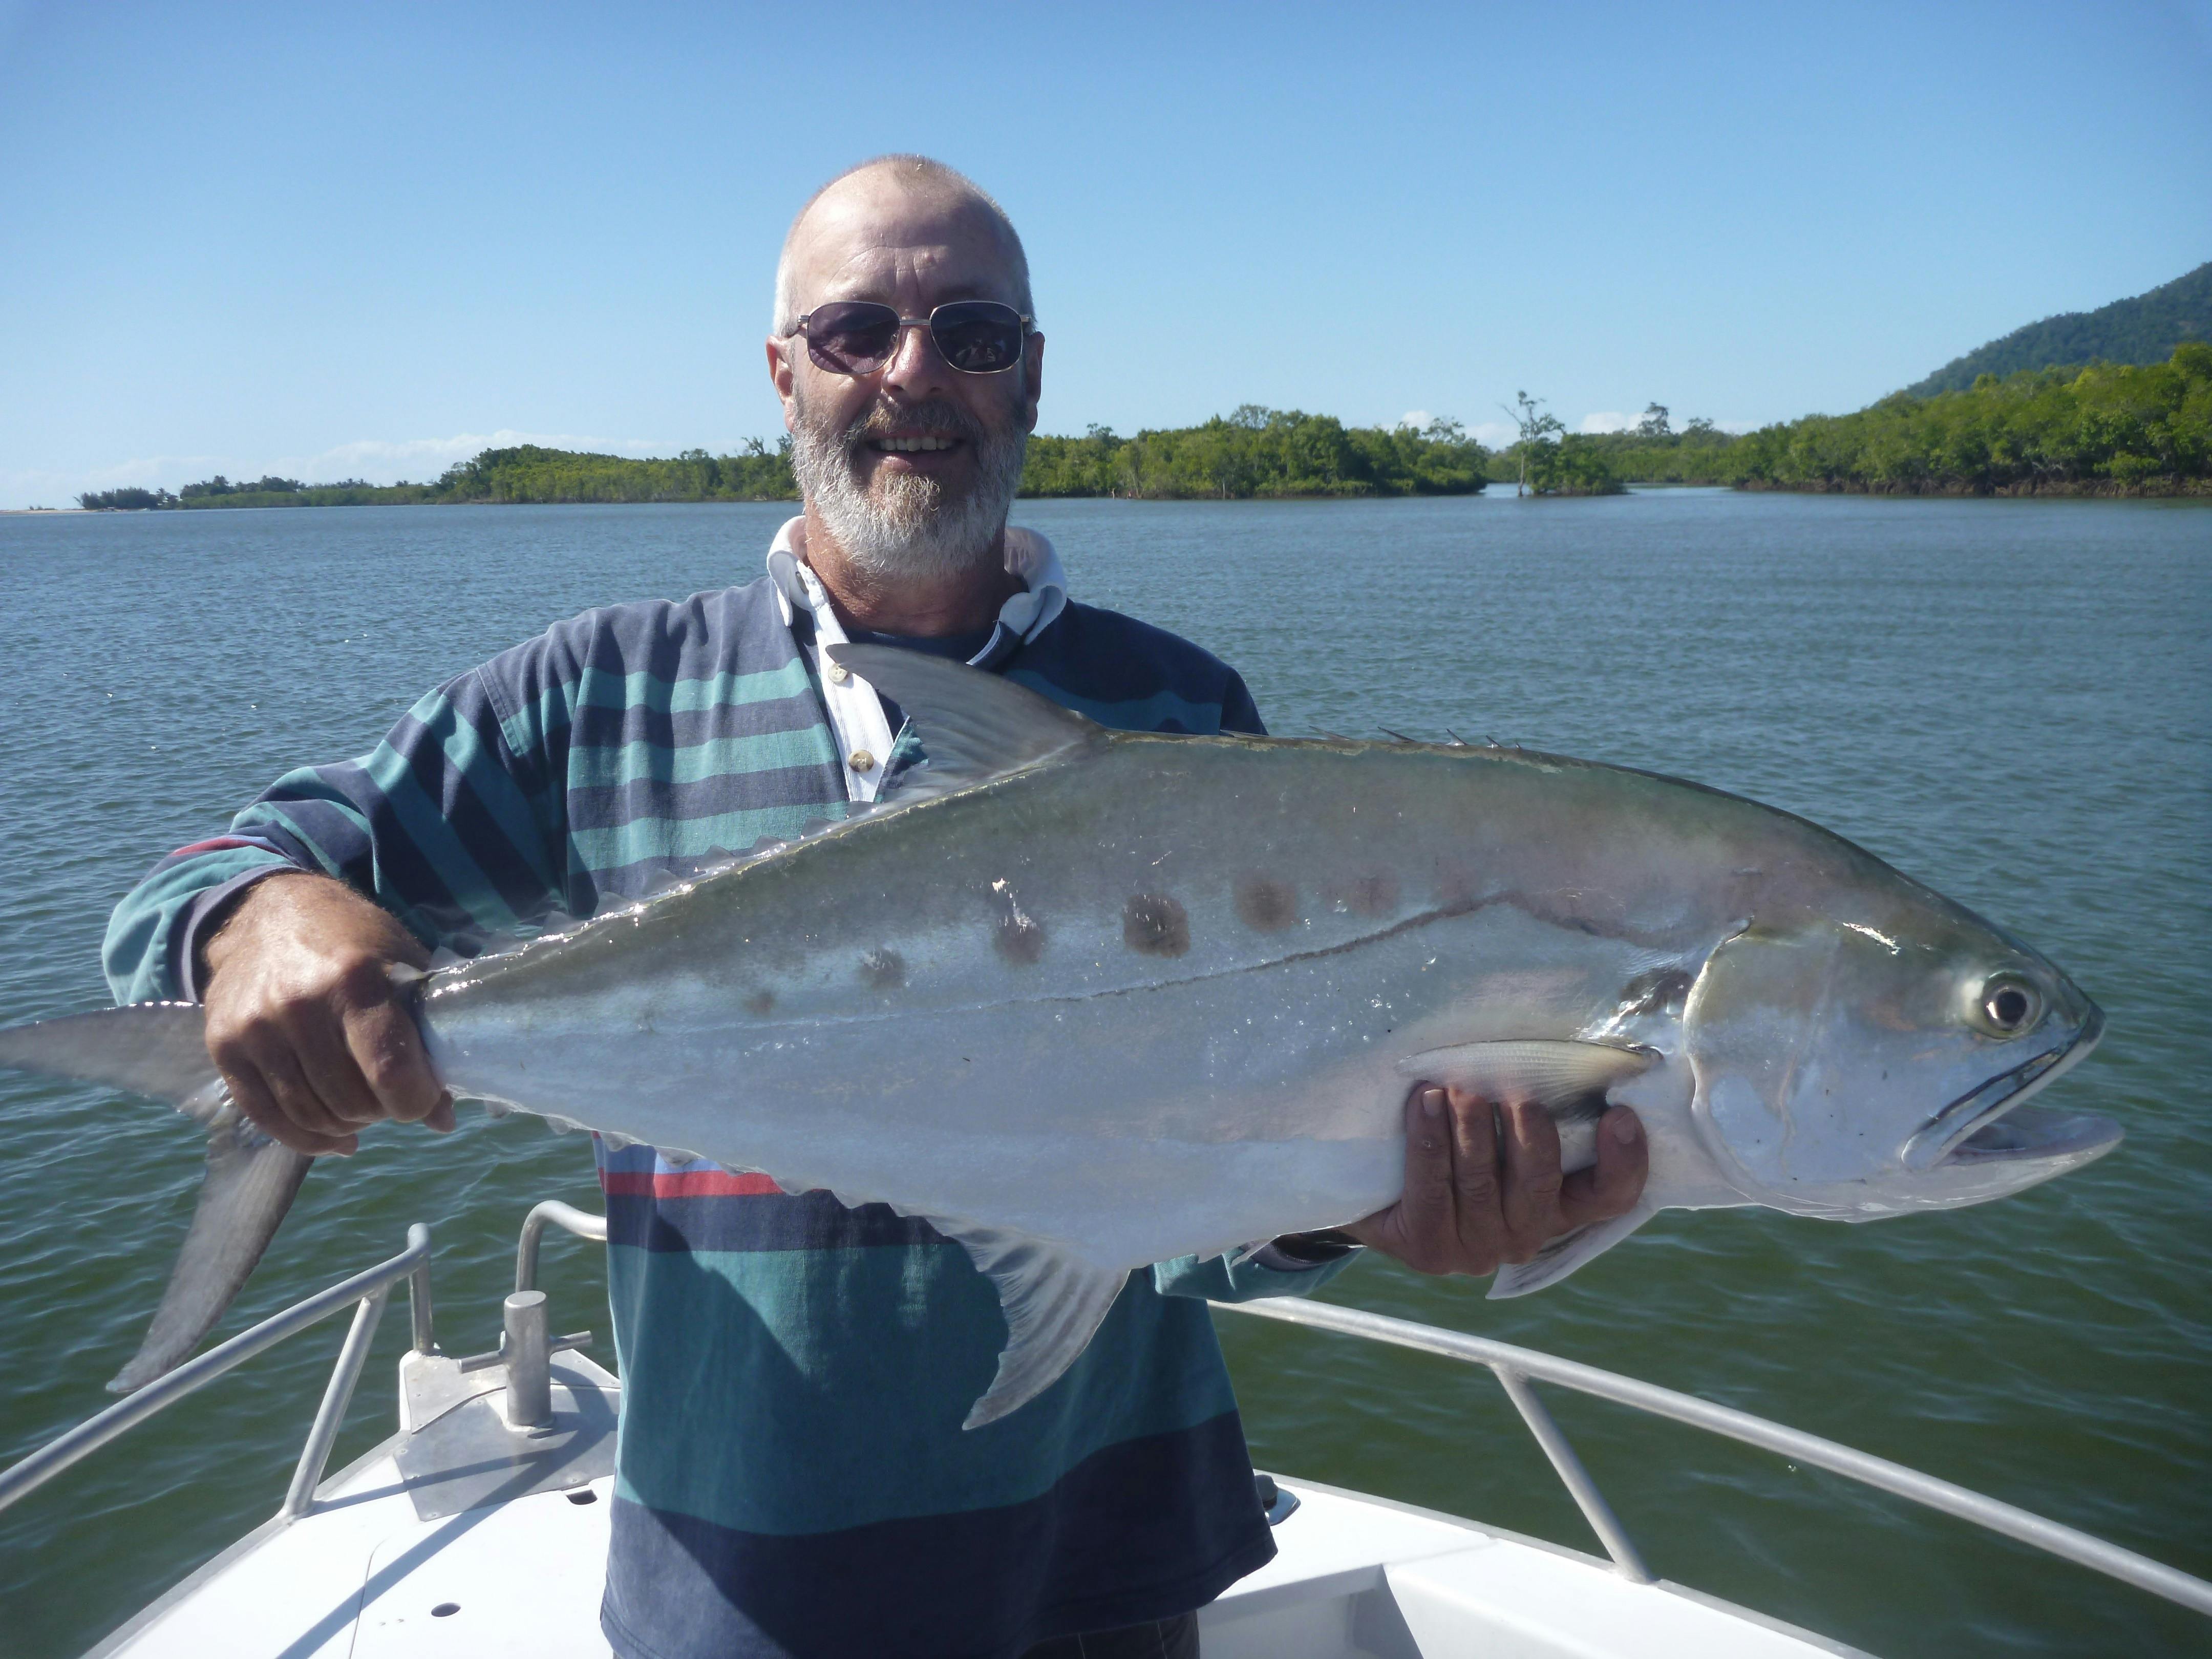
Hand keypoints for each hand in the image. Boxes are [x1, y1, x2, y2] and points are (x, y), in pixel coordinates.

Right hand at [199, 873, 452, 1155]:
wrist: (266, 913)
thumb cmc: (352, 940)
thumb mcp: (403, 967)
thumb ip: (428, 1037)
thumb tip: (443, 1120)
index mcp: (354, 981)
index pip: (390, 1072)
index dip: (416, 1100)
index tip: (424, 1096)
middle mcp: (298, 1006)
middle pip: (350, 1102)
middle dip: (382, 1111)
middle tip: (390, 1094)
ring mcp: (255, 1029)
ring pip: (310, 1115)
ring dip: (347, 1125)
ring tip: (364, 1107)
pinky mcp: (223, 1047)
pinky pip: (266, 1117)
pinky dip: (307, 1139)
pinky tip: (335, 1137)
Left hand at [1344, 1084, 1646, 1276]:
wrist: (1380, 1191)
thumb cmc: (1454, 1146)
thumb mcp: (1499, 1127)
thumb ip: (1530, 1106)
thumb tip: (1548, 1051)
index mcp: (1558, 1208)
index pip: (1609, 1196)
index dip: (1623, 1161)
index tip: (1620, 1114)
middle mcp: (1525, 1235)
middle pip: (1539, 1181)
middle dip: (1528, 1129)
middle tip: (1514, 1086)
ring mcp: (1477, 1249)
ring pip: (1480, 1181)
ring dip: (1470, 1125)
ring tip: (1458, 1084)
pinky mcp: (1430, 1250)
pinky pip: (1431, 1187)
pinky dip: (1428, 1139)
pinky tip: (1423, 1102)